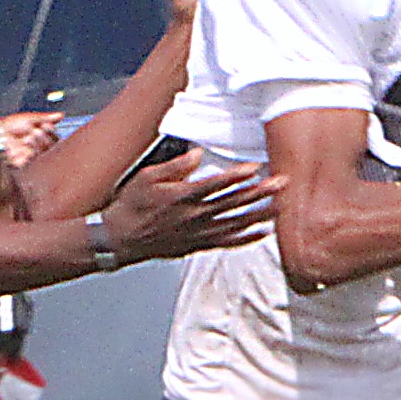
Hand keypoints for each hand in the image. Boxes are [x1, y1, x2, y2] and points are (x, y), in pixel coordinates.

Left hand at [0, 111, 61, 166]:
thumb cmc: (15, 123)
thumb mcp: (32, 119)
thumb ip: (47, 118)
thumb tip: (62, 115)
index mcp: (44, 138)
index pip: (55, 138)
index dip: (51, 133)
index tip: (46, 125)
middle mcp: (39, 148)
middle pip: (49, 147)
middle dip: (43, 139)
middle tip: (37, 131)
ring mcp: (31, 156)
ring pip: (41, 154)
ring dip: (37, 145)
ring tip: (29, 137)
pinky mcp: (22, 162)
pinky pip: (30, 162)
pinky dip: (29, 156)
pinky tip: (27, 150)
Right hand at [99, 148, 283, 263]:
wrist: (119, 239)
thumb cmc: (131, 205)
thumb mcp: (146, 178)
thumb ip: (175, 166)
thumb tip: (197, 154)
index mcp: (181, 196)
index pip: (215, 184)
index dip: (237, 175)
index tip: (255, 167)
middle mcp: (194, 216)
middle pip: (233, 202)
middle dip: (259, 192)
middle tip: (281, 183)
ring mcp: (197, 233)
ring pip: (235, 223)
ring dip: (259, 214)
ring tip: (280, 206)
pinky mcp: (197, 245)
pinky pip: (227, 242)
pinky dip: (246, 238)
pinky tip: (262, 232)